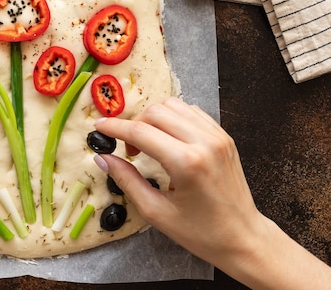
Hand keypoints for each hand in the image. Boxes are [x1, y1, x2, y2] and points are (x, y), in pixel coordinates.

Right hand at [93, 97, 330, 289]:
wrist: (244, 238)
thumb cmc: (201, 232)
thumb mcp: (155, 212)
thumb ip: (126, 180)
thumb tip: (103, 158)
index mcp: (186, 163)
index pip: (140, 131)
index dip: (114, 127)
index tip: (99, 127)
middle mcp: (204, 142)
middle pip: (155, 112)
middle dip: (134, 125)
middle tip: (128, 149)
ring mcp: (217, 136)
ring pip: (173, 105)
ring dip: (153, 119)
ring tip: (148, 144)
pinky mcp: (224, 136)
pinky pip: (191, 112)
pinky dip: (172, 119)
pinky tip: (167, 139)